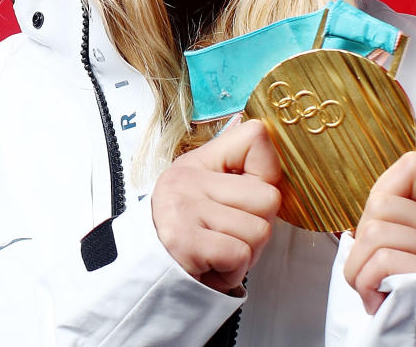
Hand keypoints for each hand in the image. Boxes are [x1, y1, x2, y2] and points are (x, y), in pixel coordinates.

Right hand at [151, 119, 281, 292]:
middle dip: (257, 226)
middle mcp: (187, 180)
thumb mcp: (208, 192)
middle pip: (269, 198)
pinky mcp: (185, 243)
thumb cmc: (190, 236)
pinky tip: (211, 266)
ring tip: (218, 253)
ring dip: (246, 254)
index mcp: (198, 162)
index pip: (256, 138)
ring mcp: (184, 209)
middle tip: (229, 236)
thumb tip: (265, 139)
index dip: (266, 173)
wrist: (146, 278)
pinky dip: (232, 272)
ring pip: (259, 231)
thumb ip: (239, 170)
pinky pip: (240, 254)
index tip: (246, 197)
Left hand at [343, 132, 415, 313]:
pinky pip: (381, 262)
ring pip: (374, 232)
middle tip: (368, 268)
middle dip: (359, 241)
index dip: (381, 192)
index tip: (376, 225)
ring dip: (357, 268)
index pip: (410, 167)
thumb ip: (413, 199)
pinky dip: (367, 283)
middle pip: (380, 205)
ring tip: (370, 287)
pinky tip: (378, 298)